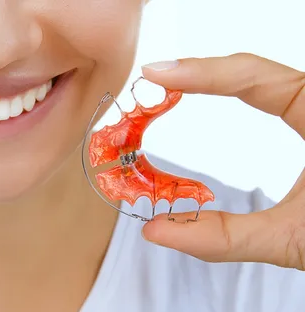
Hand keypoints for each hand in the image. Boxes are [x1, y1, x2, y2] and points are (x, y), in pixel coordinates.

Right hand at [140, 53, 304, 269]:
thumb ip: (225, 237)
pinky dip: (236, 91)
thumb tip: (156, 231)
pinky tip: (209, 92)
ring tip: (169, 85)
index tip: (154, 75)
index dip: (197, 71)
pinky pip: (274, 94)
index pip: (252, 76)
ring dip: (215, 77)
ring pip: (264, 79)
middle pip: (253, 70)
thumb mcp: (298, 239)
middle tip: (151, 84)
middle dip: (198, 72)